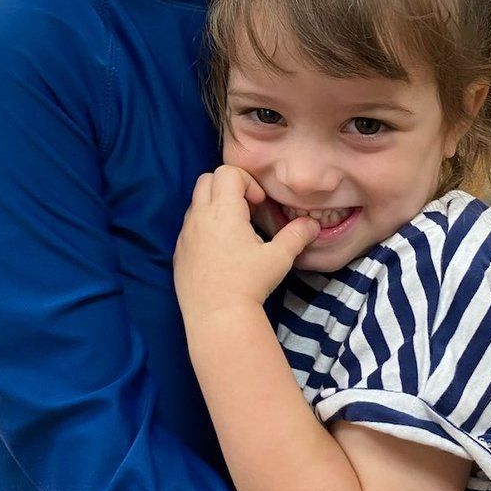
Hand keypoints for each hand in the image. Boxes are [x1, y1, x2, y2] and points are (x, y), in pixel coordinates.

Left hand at [174, 165, 318, 321]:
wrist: (217, 317)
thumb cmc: (249, 284)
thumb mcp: (279, 258)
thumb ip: (296, 236)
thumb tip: (312, 225)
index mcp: (223, 211)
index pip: (228, 172)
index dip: (247, 182)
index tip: (259, 204)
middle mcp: (199, 217)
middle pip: (207, 179)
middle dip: (228, 186)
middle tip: (247, 210)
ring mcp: (186, 234)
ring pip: (196, 202)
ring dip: (215, 205)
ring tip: (234, 230)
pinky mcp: (178, 252)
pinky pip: (189, 226)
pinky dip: (204, 226)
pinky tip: (220, 250)